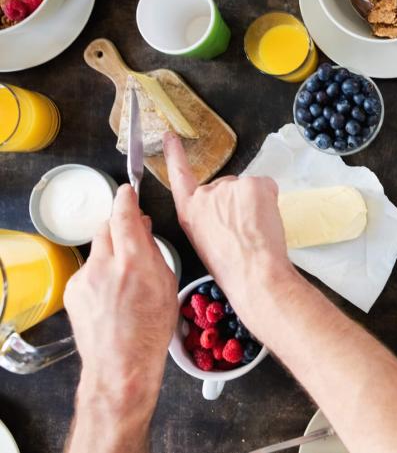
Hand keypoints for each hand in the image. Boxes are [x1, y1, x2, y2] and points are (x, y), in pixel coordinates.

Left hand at [64, 185, 177, 404]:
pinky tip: (111, 295)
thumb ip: (152, 252)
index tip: (127, 190)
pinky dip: (99, 274)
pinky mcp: (73, 291)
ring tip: (125, 277)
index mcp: (133, 260)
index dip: (125, 198)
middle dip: (119, 226)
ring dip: (110, 252)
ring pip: (97, 249)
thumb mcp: (166, 284)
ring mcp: (85, 278)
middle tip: (132, 236)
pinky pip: (88, 270)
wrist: (121, 363)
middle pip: (106, 227)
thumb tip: (142, 231)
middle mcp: (105, 264)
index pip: (123, 215)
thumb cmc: (151, 330)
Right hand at [163, 133, 293, 321]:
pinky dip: (270, 200)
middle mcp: (206, 194)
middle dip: (238, 203)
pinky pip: (266, 186)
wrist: (252, 272)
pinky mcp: (253, 184)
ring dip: (254, 203)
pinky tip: (264, 220)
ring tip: (253, 229)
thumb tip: (225, 214)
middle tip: (243, 229)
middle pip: (227, 187)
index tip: (171, 137)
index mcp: (190, 211)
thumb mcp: (204, 241)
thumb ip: (207, 218)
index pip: (179, 175)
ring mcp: (230, 186)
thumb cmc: (231, 266)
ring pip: (248, 189)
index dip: (175, 155)